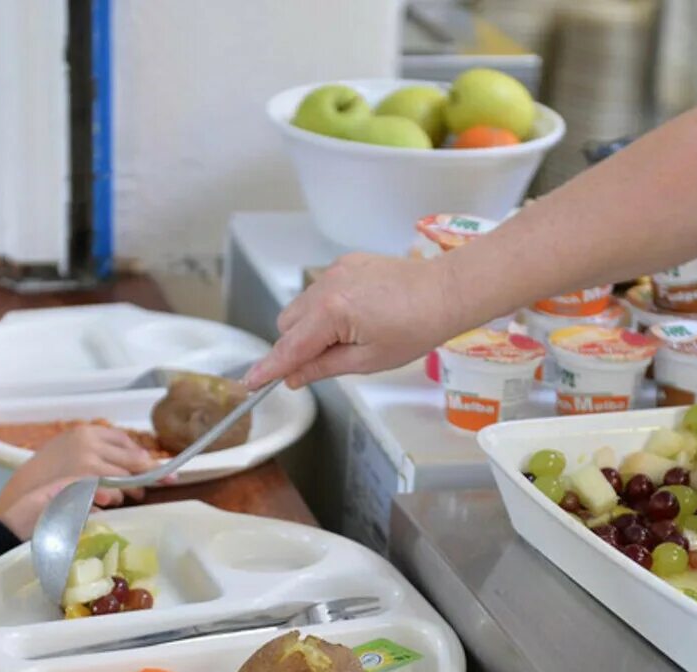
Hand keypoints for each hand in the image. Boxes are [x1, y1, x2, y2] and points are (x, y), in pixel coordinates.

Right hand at [0, 424, 158, 538]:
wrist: (20, 497)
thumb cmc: (46, 478)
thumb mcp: (70, 455)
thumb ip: (98, 453)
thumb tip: (137, 459)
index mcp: (85, 432)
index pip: (124, 440)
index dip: (141, 454)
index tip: (154, 465)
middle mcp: (88, 443)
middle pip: (131, 458)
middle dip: (148, 473)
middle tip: (164, 481)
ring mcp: (86, 462)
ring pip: (124, 477)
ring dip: (130, 489)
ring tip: (131, 496)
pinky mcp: (86, 483)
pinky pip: (112, 491)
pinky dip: (114, 497)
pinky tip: (109, 502)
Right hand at [245, 253, 464, 389]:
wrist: (445, 292)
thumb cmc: (416, 328)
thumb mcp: (367, 361)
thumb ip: (322, 368)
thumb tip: (293, 378)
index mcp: (332, 312)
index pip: (290, 347)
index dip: (269, 369)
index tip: (251, 382)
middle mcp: (327, 285)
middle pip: (287, 324)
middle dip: (297, 346)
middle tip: (327, 360)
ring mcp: (335, 270)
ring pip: (301, 306)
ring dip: (311, 326)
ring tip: (349, 336)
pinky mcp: (346, 262)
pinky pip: (320, 289)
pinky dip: (326, 306)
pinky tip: (357, 315)